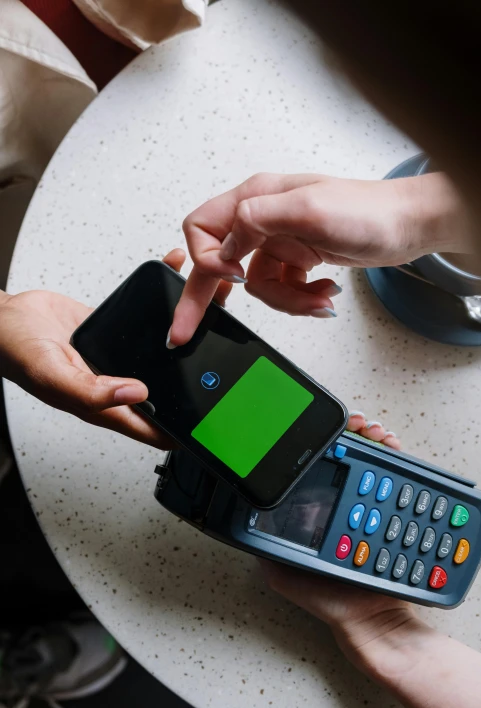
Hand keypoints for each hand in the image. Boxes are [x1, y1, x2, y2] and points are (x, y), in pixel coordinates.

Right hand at [0, 250, 212, 448]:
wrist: (6, 317)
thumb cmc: (19, 353)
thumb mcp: (54, 375)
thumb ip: (93, 391)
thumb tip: (138, 394)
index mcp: (110, 406)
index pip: (159, 428)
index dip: (187, 429)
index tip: (216, 417)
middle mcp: (122, 383)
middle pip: (172, 385)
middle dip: (201, 371)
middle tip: (227, 346)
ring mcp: (124, 356)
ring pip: (169, 346)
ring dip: (192, 325)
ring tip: (216, 301)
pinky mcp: (122, 330)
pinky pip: (152, 316)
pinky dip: (167, 296)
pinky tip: (177, 274)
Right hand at [169, 171, 468, 344]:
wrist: (408, 227)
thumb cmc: (369, 211)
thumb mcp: (310, 209)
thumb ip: (257, 220)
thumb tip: (223, 249)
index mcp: (256, 198)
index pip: (202, 228)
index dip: (207, 258)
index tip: (234, 279)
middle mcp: (262, 219)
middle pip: (215, 263)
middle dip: (202, 299)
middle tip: (182, 331)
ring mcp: (279, 241)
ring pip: (258, 287)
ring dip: (287, 301)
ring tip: (318, 298)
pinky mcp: (297, 259)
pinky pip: (282, 291)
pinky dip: (301, 300)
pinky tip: (324, 293)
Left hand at [260, 411, 423, 678]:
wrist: (373, 621)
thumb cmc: (329, 601)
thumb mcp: (286, 576)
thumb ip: (267, 551)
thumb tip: (245, 523)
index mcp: (317, 512)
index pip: (318, 466)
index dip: (326, 443)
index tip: (335, 430)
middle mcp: (342, 505)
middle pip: (349, 457)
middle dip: (357, 433)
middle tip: (364, 426)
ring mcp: (369, 508)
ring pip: (373, 463)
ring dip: (376, 441)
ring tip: (380, 434)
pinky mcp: (392, 514)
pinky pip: (396, 482)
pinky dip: (397, 460)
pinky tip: (395, 448)